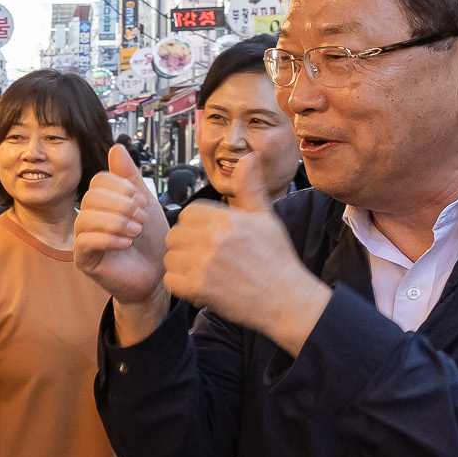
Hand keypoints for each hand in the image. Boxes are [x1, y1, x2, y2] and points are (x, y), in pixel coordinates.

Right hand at [75, 145, 168, 304]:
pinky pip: (85, 241)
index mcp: (102, 203)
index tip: (141, 202)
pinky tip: (127, 244)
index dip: (121, 187)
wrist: (158, 275)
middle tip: (141, 220)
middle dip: (121, 205)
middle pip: (91, 197)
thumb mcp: (145, 204)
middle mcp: (88, 218)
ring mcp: (83, 239)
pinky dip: (110, 239)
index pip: (98, 181)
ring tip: (136, 232)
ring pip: (85, 218)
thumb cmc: (152, 242)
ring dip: (116, 222)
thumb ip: (131, 177)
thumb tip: (116, 147)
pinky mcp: (83, 260)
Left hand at [163, 164, 330, 352]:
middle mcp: (213, 239)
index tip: (207, 237)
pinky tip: (199, 287)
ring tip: (203, 272)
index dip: (195, 226)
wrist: (286, 299)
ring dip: (182, 267)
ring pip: (170, 258)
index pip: (188, 213)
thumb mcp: (266, 218)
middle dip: (186, 246)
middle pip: (175, 235)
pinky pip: (171, 281)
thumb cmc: (276, 258)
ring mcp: (204, 264)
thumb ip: (250, 188)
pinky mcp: (199, 288)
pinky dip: (181, 286)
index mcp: (227, 219)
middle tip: (204, 257)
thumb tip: (248, 157)